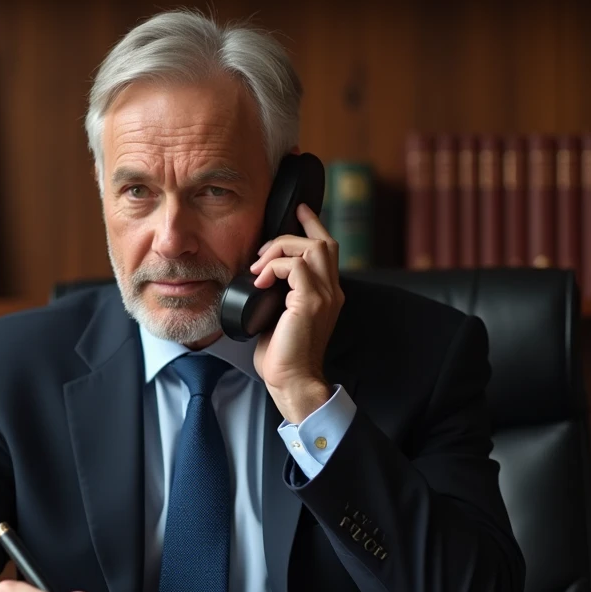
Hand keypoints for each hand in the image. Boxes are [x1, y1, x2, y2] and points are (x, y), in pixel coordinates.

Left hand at [249, 202, 344, 422]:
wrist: (292, 380)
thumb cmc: (283, 355)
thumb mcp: (282, 316)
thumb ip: (282, 293)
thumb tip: (262, 275)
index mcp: (327, 294)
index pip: (328, 249)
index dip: (314, 225)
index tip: (298, 211)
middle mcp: (331, 291)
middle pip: (324, 241)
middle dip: (296, 231)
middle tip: (266, 245)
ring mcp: (324, 296)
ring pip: (311, 248)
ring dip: (280, 251)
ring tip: (259, 269)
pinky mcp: (311, 302)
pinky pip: (296, 266)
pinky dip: (275, 267)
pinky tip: (260, 282)